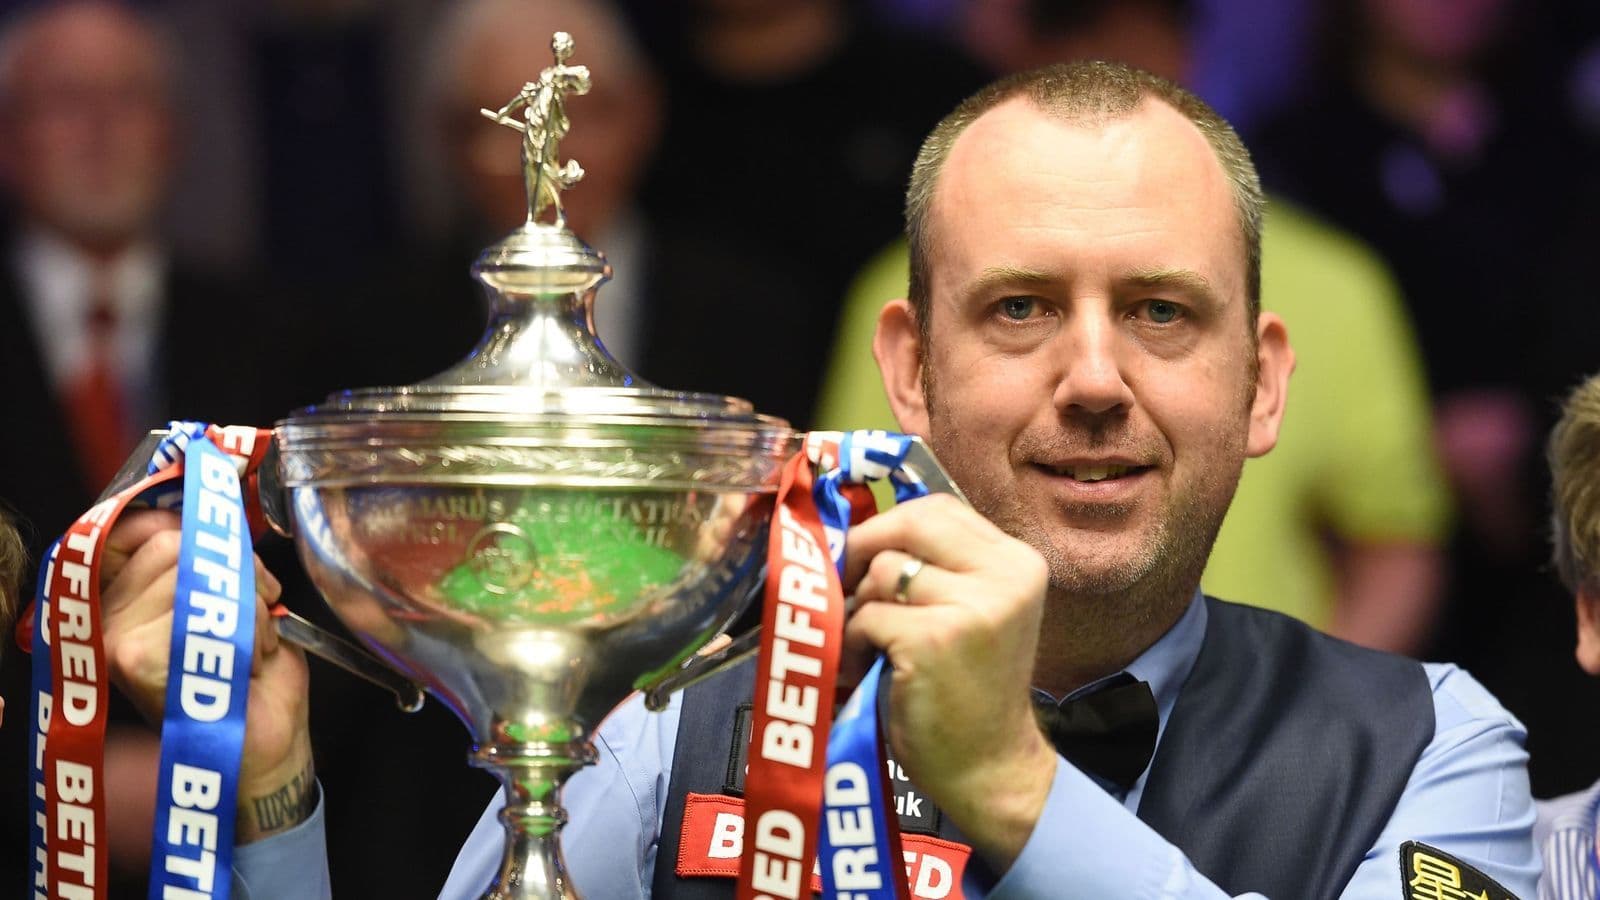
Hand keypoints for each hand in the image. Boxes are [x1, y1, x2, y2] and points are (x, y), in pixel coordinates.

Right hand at [100, 509, 315, 842]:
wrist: (265, 748)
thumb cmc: (249, 679)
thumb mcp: (231, 602)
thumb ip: (212, 561)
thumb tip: (212, 516)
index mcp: (126, 601)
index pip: (147, 529)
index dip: (199, 533)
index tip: (229, 560)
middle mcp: (110, 618)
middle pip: (181, 544)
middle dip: (238, 575)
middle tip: (252, 617)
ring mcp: (120, 639)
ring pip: (204, 575)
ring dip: (251, 610)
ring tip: (248, 650)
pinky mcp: (139, 658)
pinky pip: (215, 612)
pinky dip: (253, 634)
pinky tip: (246, 667)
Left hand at [840, 493, 1054, 870]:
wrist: (988, 765)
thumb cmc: (968, 688)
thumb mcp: (974, 610)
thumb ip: (938, 564)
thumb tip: (860, 524)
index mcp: (1017, 562)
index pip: (938, 508)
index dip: (890, 524)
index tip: (866, 552)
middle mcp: (1005, 576)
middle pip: (908, 524)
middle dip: (865, 550)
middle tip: (848, 586)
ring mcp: (972, 608)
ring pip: (882, 572)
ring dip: (859, 608)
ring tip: (870, 644)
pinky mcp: (933, 640)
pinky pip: (866, 616)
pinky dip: (852, 642)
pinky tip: (865, 668)